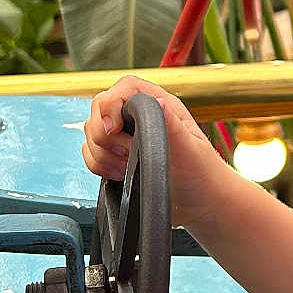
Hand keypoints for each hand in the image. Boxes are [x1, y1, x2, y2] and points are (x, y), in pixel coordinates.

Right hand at [82, 76, 224, 229]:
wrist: (199, 203)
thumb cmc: (202, 174)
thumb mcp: (191, 149)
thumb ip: (173, 126)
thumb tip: (159, 102)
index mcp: (161, 106)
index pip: (125, 88)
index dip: (111, 104)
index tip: (113, 128)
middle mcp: (141, 117)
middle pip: (100, 108)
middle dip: (107, 135)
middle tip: (128, 154)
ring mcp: (126, 136)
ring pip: (92, 132)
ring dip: (104, 154)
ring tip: (128, 166)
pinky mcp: (115, 157)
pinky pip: (90, 154)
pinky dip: (98, 166)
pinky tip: (120, 174)